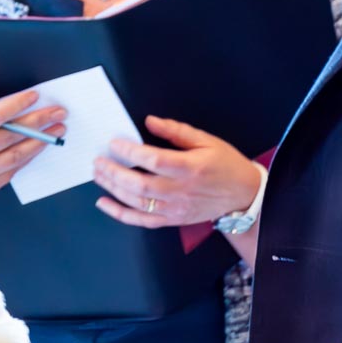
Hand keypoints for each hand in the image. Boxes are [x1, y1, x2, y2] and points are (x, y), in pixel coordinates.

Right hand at [0, 45, 66, 195]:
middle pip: (13, 134)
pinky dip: (26, 160)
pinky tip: (37, 150)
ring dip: (40, 142)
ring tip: (58, 131)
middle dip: (39, 122)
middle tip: (59, 112)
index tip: (35, 95)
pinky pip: (11, 172)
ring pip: (16, 155)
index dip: (17, 104)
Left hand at [92, 115, 261, 227]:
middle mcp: (181, 191)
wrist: (243, 194)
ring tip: (98, 175)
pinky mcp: (173, 220)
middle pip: (141, 184)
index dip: (131, 152)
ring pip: (138, 203)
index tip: (114, 143)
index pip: (154, 161)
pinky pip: (142, 221)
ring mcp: (176, 209)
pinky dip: (120, 214)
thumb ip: (177, 131)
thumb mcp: (207, 141)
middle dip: (115, 173)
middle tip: (98, 161)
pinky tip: (104, 203)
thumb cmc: (225, 164)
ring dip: (113, 189)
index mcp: (191, 168)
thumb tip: (150, 121)